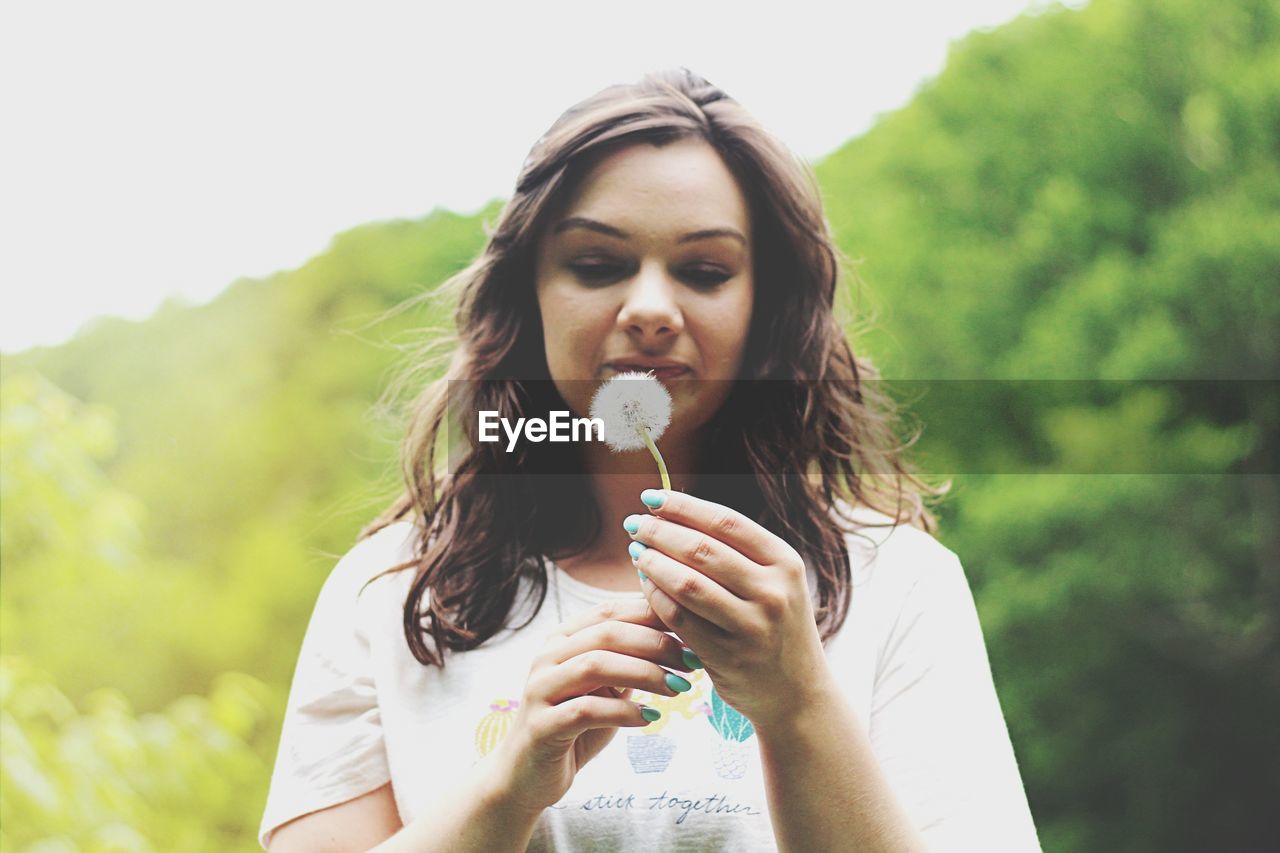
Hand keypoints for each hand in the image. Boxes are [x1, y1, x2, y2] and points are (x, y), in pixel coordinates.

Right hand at [484, 599, 697, 814]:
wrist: (527, 777)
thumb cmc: (574, 727)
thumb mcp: (605, 688)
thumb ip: (628, 662)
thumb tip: (678, 635)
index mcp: (562, 640)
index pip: (609, 611)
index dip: (652, 614)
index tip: (691, 626)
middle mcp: (547, 657)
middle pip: (606, 633)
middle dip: (656, 643)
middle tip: (692, 660)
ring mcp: (540, 690)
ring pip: (596, 665)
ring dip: (645, 673)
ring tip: (678, 687)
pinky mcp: (541, 725)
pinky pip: (586, 710)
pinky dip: (624, 712)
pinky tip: (651, 718)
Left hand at [625, 489, 832, 731]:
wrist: (797, 692)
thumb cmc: (775, 626)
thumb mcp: (775, 582)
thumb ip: (737, 551)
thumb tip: (674, 513)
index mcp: (785, 563)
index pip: (726, 522)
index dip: (683, 506)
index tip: (651, 497)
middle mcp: (773, 592)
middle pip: (702, 549)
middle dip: (660, 532)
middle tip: (634, 524)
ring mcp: (752, 627)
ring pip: (687, 583)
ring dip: (653, 562)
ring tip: (635, 551)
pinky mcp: (728, 657)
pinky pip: (679, 618)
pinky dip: (656, 597)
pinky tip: (644, 584)